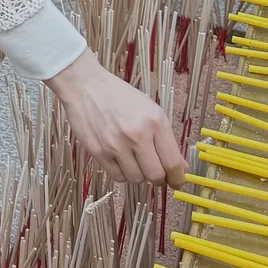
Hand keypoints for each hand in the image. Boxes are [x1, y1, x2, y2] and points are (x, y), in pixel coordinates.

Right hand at [47, 48, 185, 185]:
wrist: (85, 86)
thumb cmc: (120, 96)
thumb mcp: (150, 111)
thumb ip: (166, 140)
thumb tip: (182, 168)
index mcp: (155, 122)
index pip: (172, 163)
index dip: (177, 178)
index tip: (176, 181)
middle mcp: (137, 135)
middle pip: (156, 176)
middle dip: (158, 178)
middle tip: (155, 171)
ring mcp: (116, 145)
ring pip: (136, 179)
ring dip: (138, 174)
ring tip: (134, 159)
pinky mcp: (98, 152)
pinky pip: (117, 176)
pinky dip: (121, 172)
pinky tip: (120, 159)